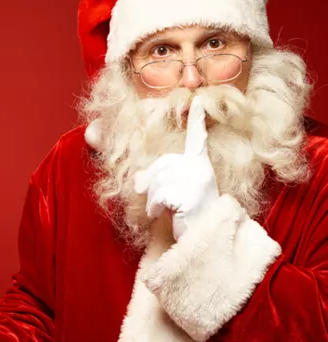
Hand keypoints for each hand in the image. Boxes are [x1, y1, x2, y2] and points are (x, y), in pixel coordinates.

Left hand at [134, 96, 218, 240]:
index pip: (198, 139)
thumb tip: (137, 180)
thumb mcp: (174, 191)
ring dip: (153, 199)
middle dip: (153, 184)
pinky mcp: (189, 196)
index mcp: (201, 164)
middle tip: (162, 202)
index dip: (197, 120)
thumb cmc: (188, 215)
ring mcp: (197, 182)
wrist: (203, 240)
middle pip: (161, 165)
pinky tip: (164, 215)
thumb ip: (159, 178)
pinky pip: (157, 195)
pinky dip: (154, 208)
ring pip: (156, 181)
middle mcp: (201, 169)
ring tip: (166, 210)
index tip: (198, 102)